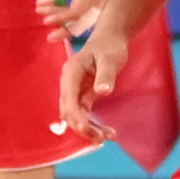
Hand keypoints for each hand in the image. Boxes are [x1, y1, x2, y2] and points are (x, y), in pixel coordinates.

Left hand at [38, 0, 110, 35]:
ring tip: (52, 28)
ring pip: (89, 19)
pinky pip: (90, 13)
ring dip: (71, 24)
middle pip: (87, 20)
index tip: (44, 18)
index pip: (77, 10)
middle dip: (68, 29)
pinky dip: (76, 18)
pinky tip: (61, 18)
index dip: (61, 17)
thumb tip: (40, 7)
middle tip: (50, 37)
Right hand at [61, 26, 124, 143]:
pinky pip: (85, 113)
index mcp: (71, 73)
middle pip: (69, 111)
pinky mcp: (83, 95)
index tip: (89, 130)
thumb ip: (106, 75)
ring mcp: (75, 90)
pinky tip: (109, 132)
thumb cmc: (109, 46)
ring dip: (89, 128)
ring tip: (109, 137)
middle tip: (101, 139)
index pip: (68, 100)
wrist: (110, 39)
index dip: (76, 117)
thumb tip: (102, 91)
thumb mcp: (110, 59)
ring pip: (77, 115)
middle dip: (83, 127)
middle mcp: (69, 83)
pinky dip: (94, 124)